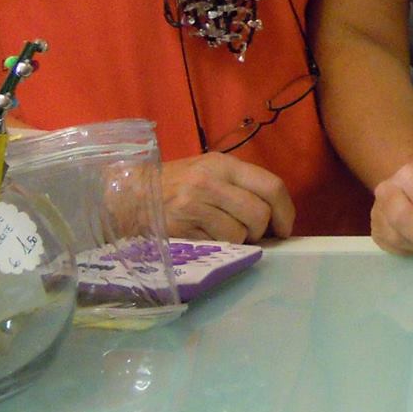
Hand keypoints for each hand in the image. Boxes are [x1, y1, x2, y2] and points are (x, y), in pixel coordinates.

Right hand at [161, 153, 294, 242]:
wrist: (127, 196)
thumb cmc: (173, 185)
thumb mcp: (207, 171)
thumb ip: (240, 186)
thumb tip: (275, 215)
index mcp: (223, 164)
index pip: (271, 186)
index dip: (285, 211)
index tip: (285, 228)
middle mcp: (210, 182)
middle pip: (259, 214)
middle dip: (261, 231)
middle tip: (251, 234)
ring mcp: (194, 205)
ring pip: (240, 233)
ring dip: (237, 240)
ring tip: (220, 233)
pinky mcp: (181, 229)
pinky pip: (216, 245)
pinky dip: (217, 247)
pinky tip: (202, 237)